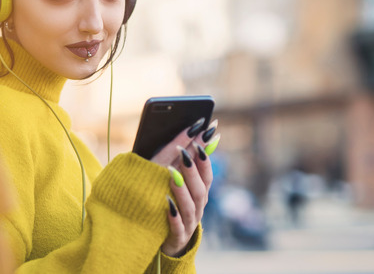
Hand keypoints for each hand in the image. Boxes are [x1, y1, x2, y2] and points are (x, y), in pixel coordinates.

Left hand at [151, 119, 216, 256]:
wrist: (168, 241)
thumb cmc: (175, 205)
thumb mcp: (182, 184)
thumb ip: (188, 163)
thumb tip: (196, 133)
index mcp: (201, 193)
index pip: (207, 175)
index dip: (205, 159)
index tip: (200, 141)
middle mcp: (198, 207)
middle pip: (200, 189)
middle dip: (193, 171)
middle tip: (184, 153)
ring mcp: (189, 223)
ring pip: (190, 207)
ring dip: (182, 190)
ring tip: (172, 175)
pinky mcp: (176, 237)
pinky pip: (176, 227)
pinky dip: (174, 217)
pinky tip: (167, 205)